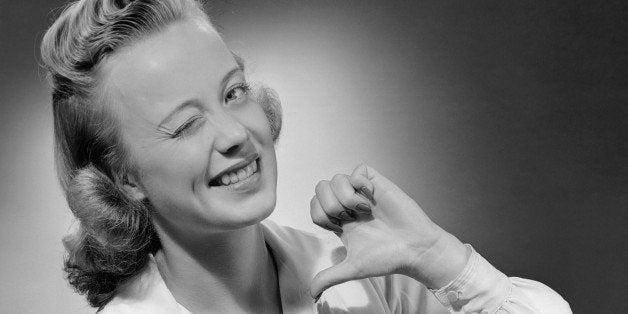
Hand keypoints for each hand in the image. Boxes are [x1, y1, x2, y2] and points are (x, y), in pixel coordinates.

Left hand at [309, 164, 469, 299]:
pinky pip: (358, 169)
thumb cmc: (389, 258)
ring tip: (362, 210)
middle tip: (350, 218)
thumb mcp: (353, 268)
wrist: (415, 249)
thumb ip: (330, 277)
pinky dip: (360, 182)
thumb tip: (311, 294)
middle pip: (320, 189)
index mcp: (340, 221)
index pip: (315, 208)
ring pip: (336, 179)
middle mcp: (348, 205)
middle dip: (330, 205)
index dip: (321, 216)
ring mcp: (362, 192)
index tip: (341, 229)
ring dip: (345, 196)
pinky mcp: (378, 184)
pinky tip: (370, 196)